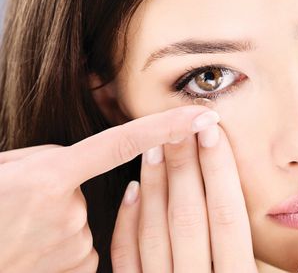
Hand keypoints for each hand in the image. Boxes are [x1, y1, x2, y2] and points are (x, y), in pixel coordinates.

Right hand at [0, 105, 218, 272]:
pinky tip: (34, 249)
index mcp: (50, 177)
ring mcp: (73, 246)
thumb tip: (88, 165)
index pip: (123, 143)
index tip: (203, 115)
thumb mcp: (9, 168)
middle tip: (27, 204)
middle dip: (71, 190)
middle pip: (97, 187)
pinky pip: (85, 248)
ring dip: (64, 220)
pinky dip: (64, 245)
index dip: (167, 126)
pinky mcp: (78, 270)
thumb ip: (55, 160)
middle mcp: (68, 212)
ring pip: (89, 220)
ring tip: (24, 229)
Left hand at [111, 122, 297, 272]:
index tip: (213, 132)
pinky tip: (131, 191)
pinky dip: (126, 224)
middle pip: (189, 216)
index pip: (227, 216)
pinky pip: (127, 259)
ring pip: (154, 232)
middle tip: (178, 123)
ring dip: (153, 187)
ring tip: (153, 146)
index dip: (220, 172)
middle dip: (184, 166)